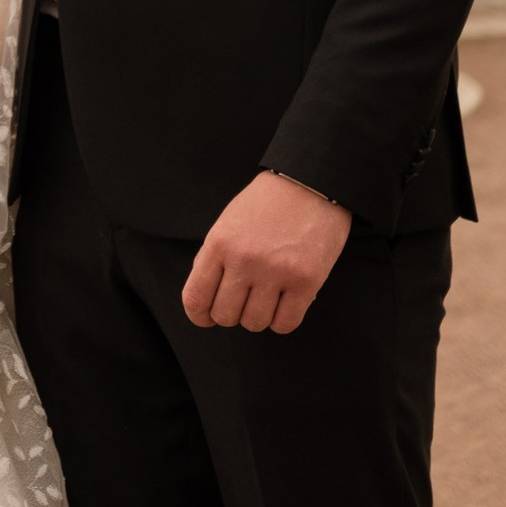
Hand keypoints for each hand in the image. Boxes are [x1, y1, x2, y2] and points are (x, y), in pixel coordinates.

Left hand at [182, 171, 350, 335]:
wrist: (310, 182)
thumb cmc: (266, 204)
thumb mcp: (228, 222)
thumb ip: (213, 259)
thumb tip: (203, 301)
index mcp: (219, 243)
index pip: (195, 298)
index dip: (199, 316)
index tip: (207, 317)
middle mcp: (244, 259)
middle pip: (225, 316)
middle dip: (233, 314)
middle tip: (245, 299)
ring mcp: (275, 271)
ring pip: (255, 323)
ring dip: (259, 317)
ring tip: (267, 297)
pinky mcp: (306, 281)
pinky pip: (285, 324)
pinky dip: (282, 320)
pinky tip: (285, 303)